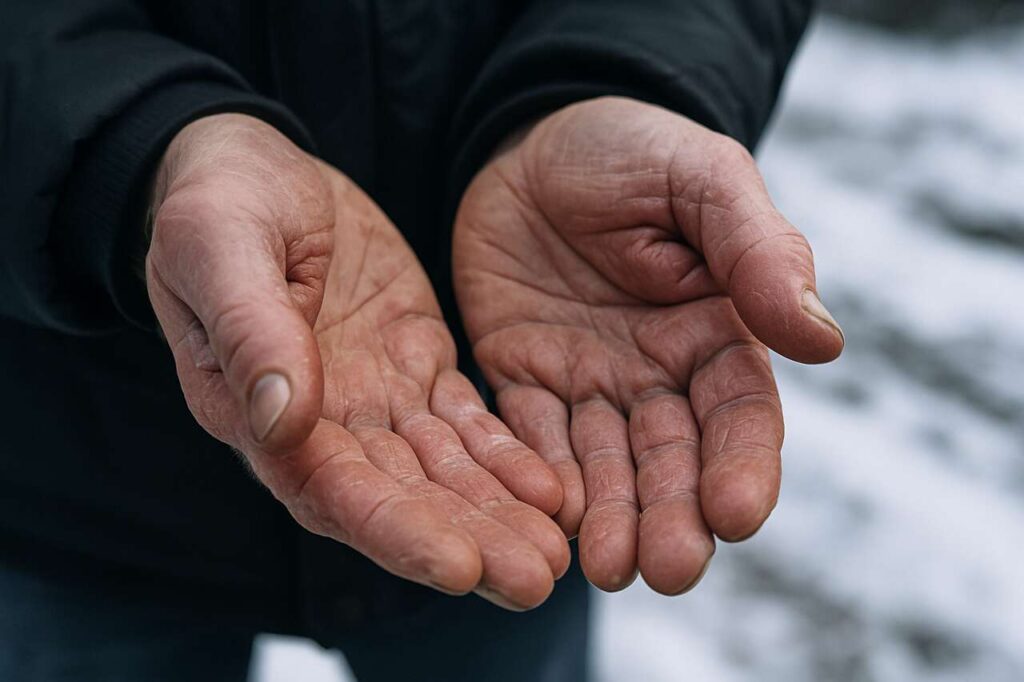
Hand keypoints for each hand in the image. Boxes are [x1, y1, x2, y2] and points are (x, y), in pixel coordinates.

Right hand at [146, 114, 567, 608]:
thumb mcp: (218, 247)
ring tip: (559, 557)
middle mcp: (320, 424)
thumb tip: (279, 418)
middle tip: (537, 580)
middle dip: (467, 541)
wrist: (256, 169)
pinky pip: (466, 422)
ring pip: (442, 472)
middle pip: (399, 499)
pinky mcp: (416, 366)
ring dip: (497, 514)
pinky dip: (506, 457)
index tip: (456, 565)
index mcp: (254, 410)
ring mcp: (373, 399)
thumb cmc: (217, 204)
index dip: (393, 529)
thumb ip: (248, 330)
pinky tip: (553, 490)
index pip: (328, 489)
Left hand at [453, 97, 843, 594]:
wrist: (533, 142)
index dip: (742, 465)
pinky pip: (527, 433)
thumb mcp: (704, 180)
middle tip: (669, 569)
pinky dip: (537, 475)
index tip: (736, 514)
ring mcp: (587, 380)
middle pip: (671, 458)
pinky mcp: (521, 376)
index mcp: (715, 331)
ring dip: (608, 517)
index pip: (738, 414)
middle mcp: (655, 372)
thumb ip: (761, 253)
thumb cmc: (632, 151)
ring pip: (603, 463)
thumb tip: (823, 339)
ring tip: (609, 568)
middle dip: (673, 515)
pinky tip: (544, 515)